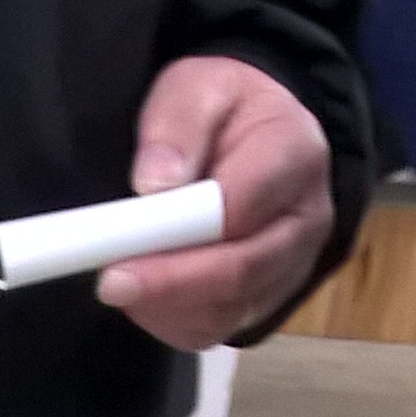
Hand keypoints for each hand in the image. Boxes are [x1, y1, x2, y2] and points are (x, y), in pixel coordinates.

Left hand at [102, 56, 333, 349]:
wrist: (256, 135)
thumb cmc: (225, 110)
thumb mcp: (197, 88)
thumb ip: (177, 125)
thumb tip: (154, 184)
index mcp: (295, 155)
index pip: (238, 211)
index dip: (179, 235)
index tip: (123, 247)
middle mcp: (306, 220)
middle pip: (240, 273)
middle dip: (169, 284)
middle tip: (110, 284)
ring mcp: (291, 268)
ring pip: (227, 311)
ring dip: (165, 305)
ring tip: (120, 281)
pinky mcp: (266, 300)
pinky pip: (216, 328)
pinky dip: (171, 321)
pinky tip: (143, 296)